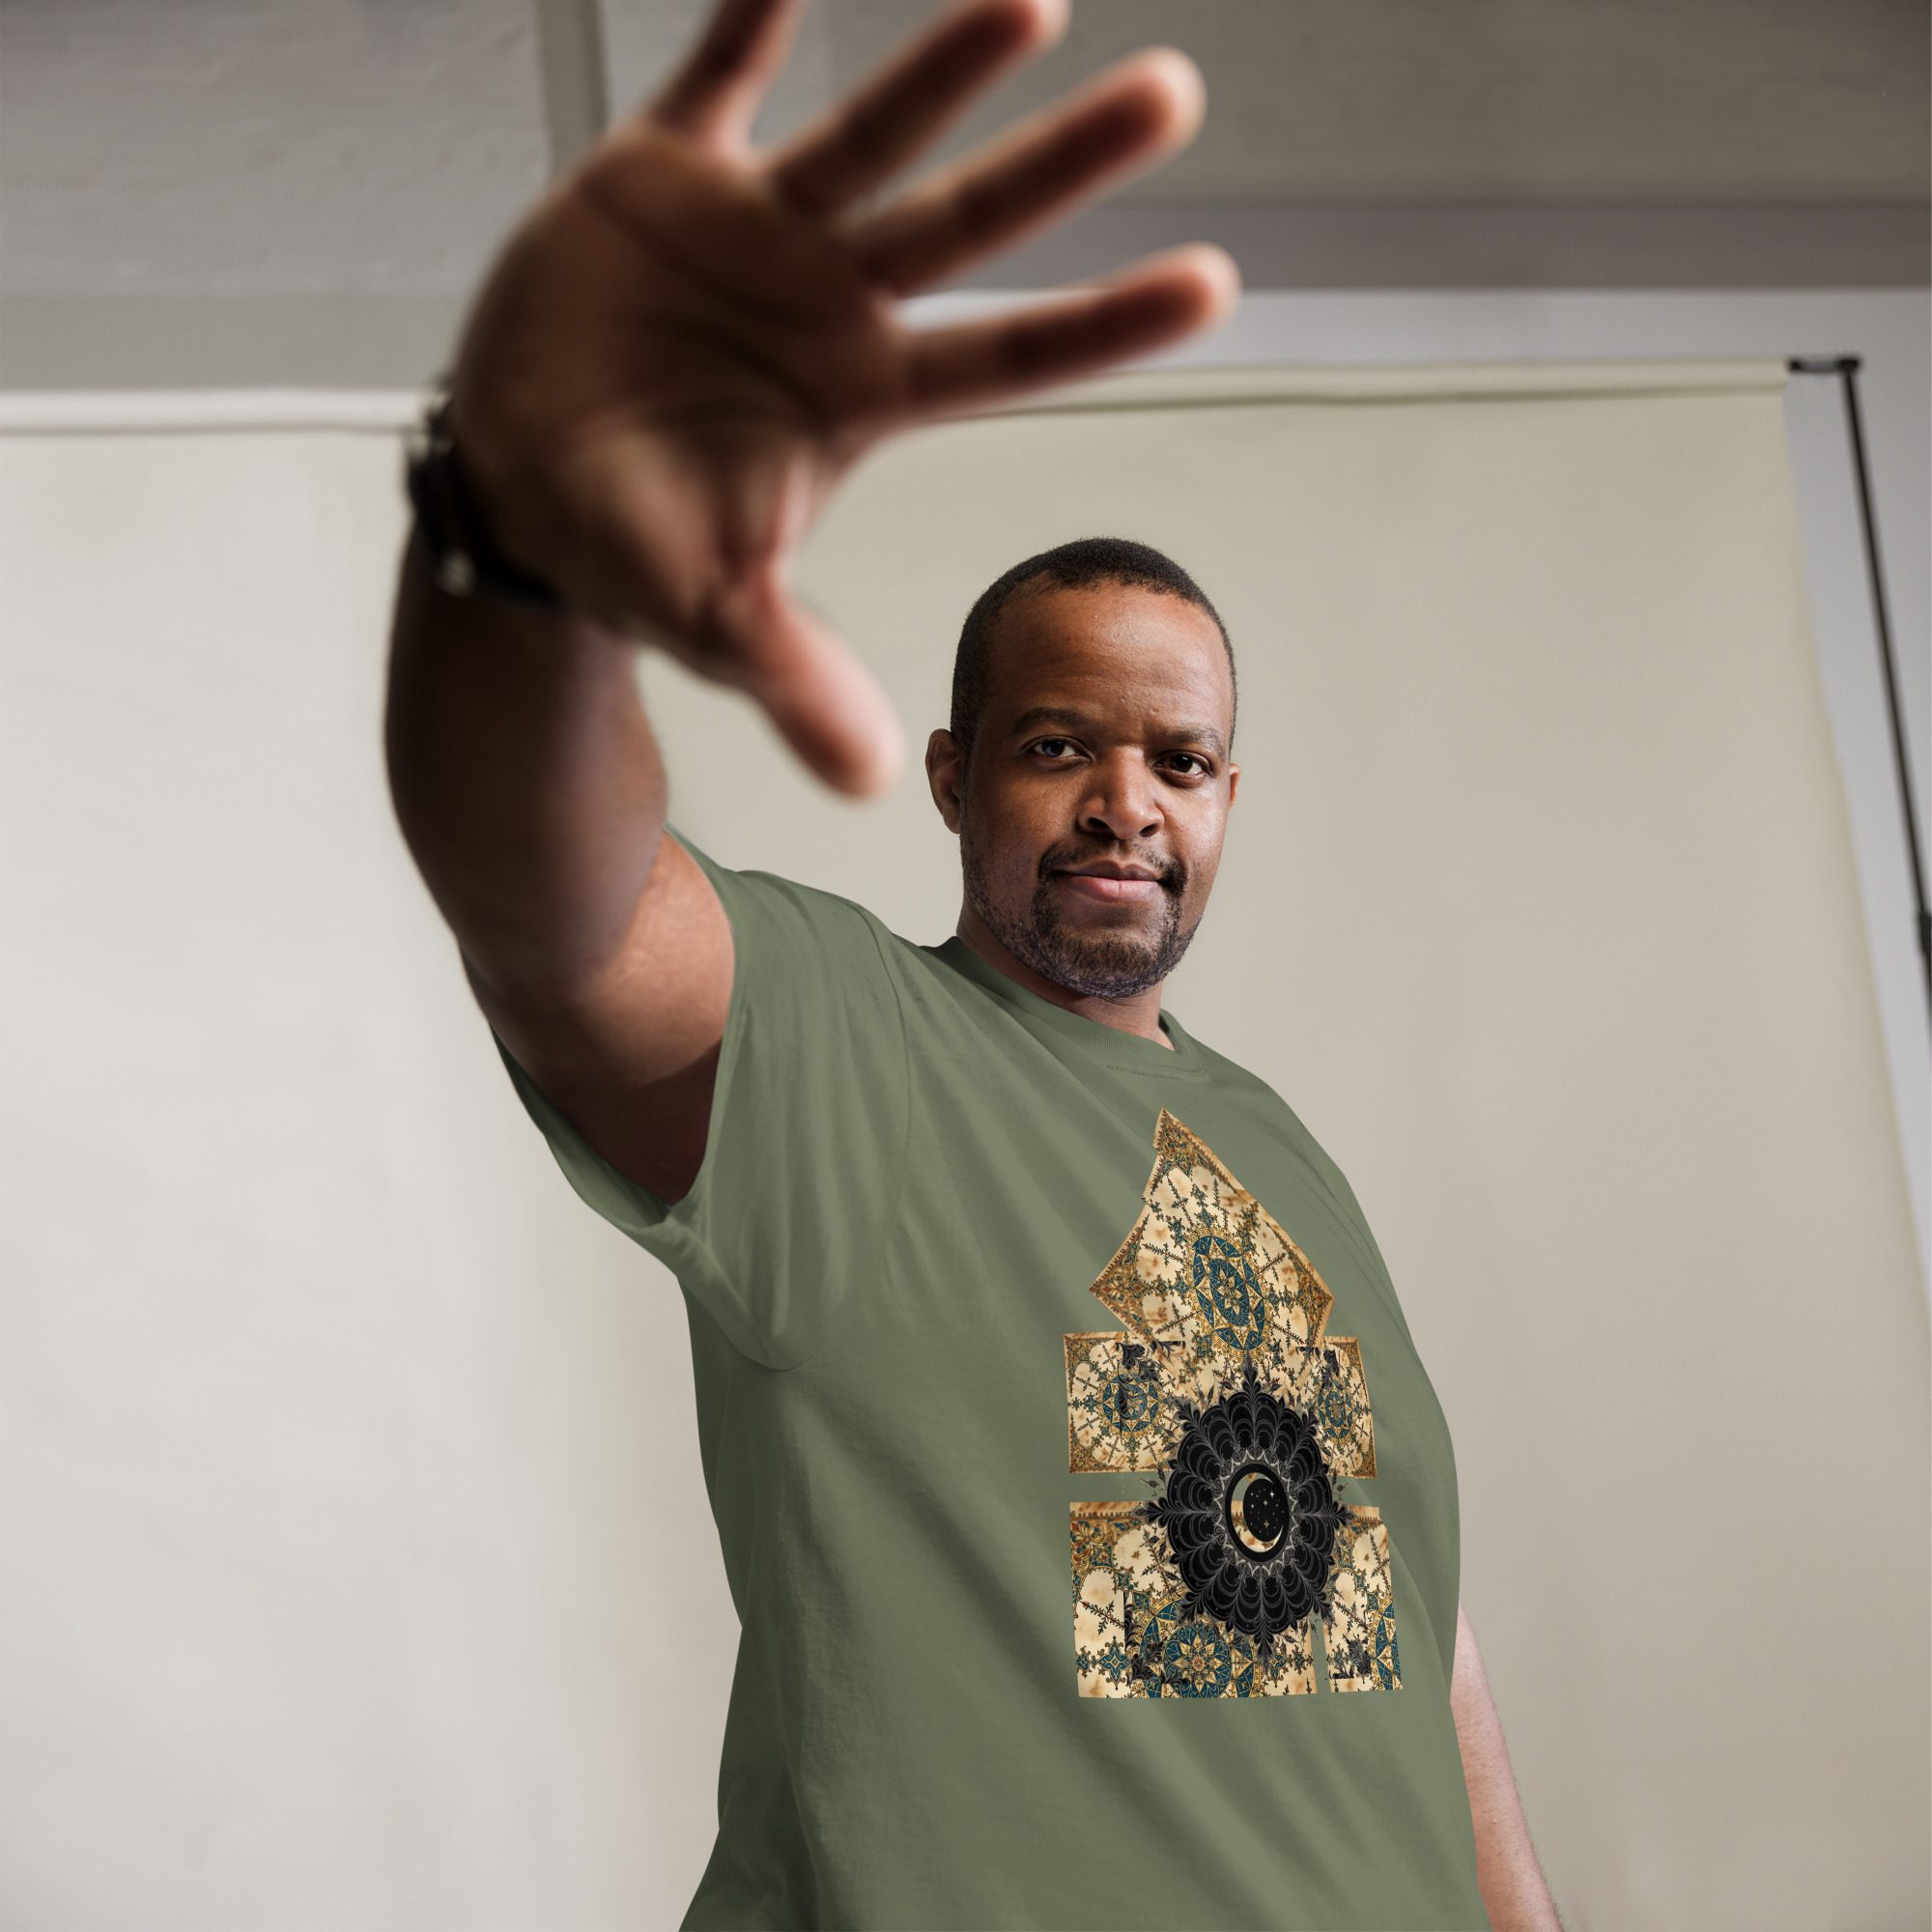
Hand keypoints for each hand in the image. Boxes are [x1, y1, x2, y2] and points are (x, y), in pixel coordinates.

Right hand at [445, 0, 1238, 796]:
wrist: (518, 482)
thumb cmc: (631, 547)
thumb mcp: (713, 619)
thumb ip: (794, 677)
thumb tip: (869, 779)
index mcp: (860, 398)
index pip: (1007, 359)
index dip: (1103, 325)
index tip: (1215, 285)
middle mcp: (829, 302)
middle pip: (967, 225)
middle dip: (1063, 165)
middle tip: (1176, 97)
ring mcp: (753, 232)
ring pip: (868, 134)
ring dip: (943, 68)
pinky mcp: (659, 176)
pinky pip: (714, 75)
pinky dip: (752, 16)